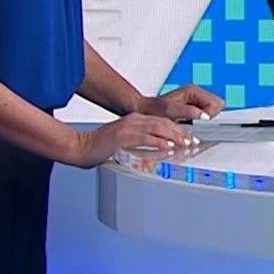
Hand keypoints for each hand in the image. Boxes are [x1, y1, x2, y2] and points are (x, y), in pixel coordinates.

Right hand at [67, 112, 192, 167]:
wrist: (82, 147)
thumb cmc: (101, 147)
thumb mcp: (125, 142)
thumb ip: (140, 144)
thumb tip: (157, 154)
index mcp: (135, 119)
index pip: (161, 121)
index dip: (177, 129)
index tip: (189, 138)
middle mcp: (133, 120)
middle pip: (163, 123)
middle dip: (180, 132)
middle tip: (192, 141)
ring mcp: (127, 127)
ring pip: (156, 128)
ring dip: (173, 136)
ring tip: (185, 144)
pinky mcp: (122, 136)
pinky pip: (144, 138)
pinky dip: (158, 142)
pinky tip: (167, 147)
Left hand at [139, 82, 225, 120]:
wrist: (145, 111)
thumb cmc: (155, 110)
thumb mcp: (170, 111)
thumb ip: (189, 112)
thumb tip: (205, 116)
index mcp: (193, 90)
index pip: (215, 103)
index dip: (209, 114)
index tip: (198, 121)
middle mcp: (196, 92)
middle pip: (217, 105)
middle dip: (209, 116)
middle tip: (195, 122)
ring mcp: (196, 98)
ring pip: (214, 109)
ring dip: (205, 118)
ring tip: (191, 122)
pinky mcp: (194, 105)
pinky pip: (207, 112)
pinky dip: (202, 119)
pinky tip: (191, 122)